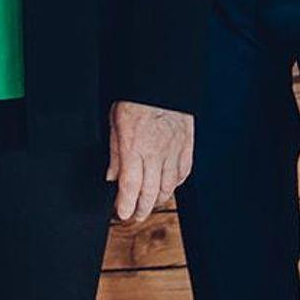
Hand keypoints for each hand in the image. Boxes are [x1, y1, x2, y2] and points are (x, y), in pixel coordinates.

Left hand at [106, 100, 192, 221]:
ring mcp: (173, 151)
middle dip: (141, 209)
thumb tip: (112, 177)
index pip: (129, 186)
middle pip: (150, 193)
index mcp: (133, 147)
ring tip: (149, 204)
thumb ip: (115, 153)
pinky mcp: (186, 147)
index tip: (121, 214)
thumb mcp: (115, 122)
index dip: (125, 205)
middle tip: (134, 215)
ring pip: (168, 187)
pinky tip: (168, 187)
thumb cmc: (136, 100)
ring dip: (158, 200)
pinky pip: (183, 174)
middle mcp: (155, 153)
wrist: (162, 83)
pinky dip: (175, 185)